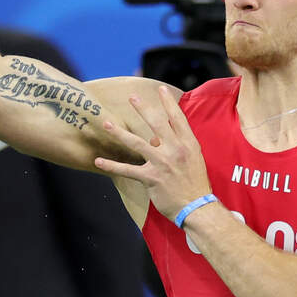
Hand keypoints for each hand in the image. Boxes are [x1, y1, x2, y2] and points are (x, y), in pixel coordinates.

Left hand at [93, 85, 212, 220]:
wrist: (197, 207)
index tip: (161, 89)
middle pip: (156, 124)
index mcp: (188, 144)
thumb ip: (176, 146)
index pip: (177, 118)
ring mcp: (162, 163)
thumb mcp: (193, 160)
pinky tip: (99, 161)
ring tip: (106, 124)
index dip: (168, 102)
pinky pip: (127, 170)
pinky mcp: (151, 178)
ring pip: (136, 143)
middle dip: (143, 109)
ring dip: (119, 133)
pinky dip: (111, 166)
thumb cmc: (196, 184)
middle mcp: (175, 150)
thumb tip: (155, 139)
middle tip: (132, 97)